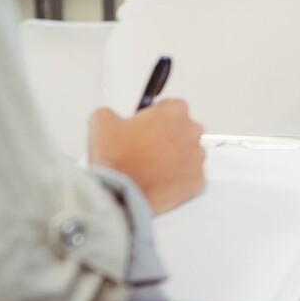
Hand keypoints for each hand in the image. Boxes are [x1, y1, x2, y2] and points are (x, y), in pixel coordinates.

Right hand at [88, 100, 205, 215]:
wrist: (121, 194)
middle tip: (146, 148)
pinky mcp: (198, 182)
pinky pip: (191, 178)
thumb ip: (112, 113)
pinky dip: (179, 180)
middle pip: (184, 130)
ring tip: (151, 168)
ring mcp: (197, 158)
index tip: (146, 125)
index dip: (156, 116)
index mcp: (174, 113)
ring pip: (189, 154)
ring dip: (174, 159)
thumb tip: (110, 117)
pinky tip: (160, 182)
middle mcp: (191, 133)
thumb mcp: (101, 122)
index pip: (172, 106)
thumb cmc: (117, 158)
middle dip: (167, 137)